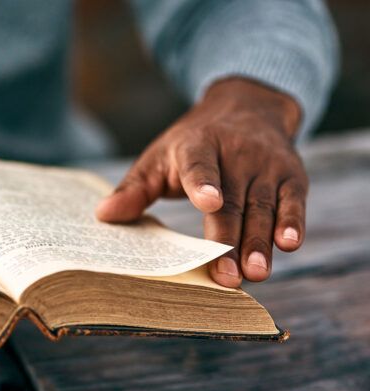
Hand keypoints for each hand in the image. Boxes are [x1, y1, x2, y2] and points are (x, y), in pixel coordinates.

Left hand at [96, 78, 306, 287]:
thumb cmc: (192, 144)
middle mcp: (236, 153)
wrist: (248, 108)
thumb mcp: (159, 158)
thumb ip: (134, 189)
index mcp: (197, 146)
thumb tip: (102, 216)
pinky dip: (293, 222)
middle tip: (226, 277)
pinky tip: (289, 245)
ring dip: (259, 243)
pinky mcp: (291, 176)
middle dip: (229, 240)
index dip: (203, 184)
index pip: (198, 166)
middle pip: (232, 201)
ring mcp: (266, 164)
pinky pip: (293, 202)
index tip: (208, 203)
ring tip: (255, 273)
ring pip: (262, 208)